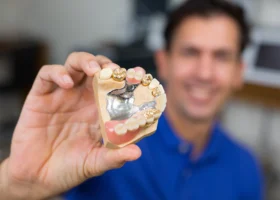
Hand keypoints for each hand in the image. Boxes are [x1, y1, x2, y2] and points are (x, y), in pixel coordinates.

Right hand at [0, 52, 141, 199]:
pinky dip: (58, 73)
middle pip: (97, 69)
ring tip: (94, 70)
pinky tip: (67, 83)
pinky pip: (47, 75)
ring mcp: (62, 95)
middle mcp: (83, 98)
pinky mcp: (41, 96)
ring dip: (86, 61)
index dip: (127, 78)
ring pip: (74, 64)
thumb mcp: (95, 163)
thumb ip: (114, 157)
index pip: (115, 86)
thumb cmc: (69, 168)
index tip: (139, 75)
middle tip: (116, 70)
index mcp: (99, 110)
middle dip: (107, 64)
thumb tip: (137, 153)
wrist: (38, 178)